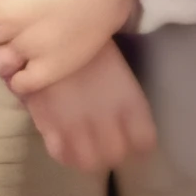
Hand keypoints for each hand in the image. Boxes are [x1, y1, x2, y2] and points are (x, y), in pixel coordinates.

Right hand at [24, 39, 157, 173]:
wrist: (54, 32)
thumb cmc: (91, 44)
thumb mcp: (119, 70)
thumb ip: (125, 99)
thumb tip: (127, 118)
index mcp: (130, 102)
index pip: (145, 141)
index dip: (140, 143)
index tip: (135, 138)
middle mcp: (107, 119)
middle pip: (117, 155)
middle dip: (114, 151)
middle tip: (108, 141)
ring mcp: (77, 126)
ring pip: (90, 163)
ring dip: (90, 157)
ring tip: (87, 145)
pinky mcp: (50, 127)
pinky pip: (62, 155)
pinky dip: (66, 154)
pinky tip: (67, 143)